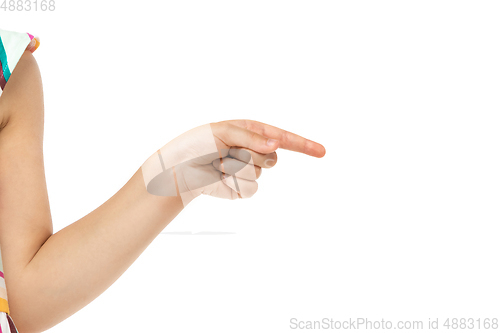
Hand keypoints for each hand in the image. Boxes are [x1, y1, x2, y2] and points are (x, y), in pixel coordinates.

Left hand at [141, 120, 325, 205]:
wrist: (179, 170)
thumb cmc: (197, 144)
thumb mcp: (223, 131)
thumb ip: (252, 138)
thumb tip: (277, 145)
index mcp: (253, 133)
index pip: (284, 139)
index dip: (304, 146)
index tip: (322, 152)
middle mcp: (254, 151)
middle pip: (271, 158)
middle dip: (250, 156)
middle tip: (226, 153)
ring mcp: (248, 171)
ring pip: (259, 174)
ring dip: (236, 169)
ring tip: (218, 164)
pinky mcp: (241, 189)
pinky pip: (250, 189)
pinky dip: (233, 183)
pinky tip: (219, 178)